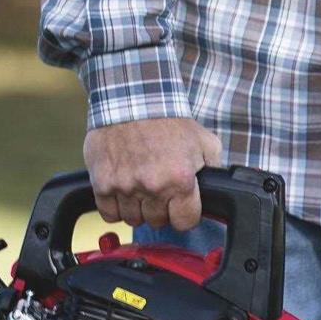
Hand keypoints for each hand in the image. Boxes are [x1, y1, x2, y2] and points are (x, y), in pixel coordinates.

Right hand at [83, 117, 225, 229]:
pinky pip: (109, 213)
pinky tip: (122, 192)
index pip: (185, 222)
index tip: (180, 205)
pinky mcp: (103, 182)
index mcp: (180, 180)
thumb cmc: (168, 120)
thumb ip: (213, 169)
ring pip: (133, 219)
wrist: (131, 97)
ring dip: (137, 209)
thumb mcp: (204, 142)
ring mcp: (126, 186)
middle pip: (158, 222)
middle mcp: (153, 186)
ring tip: (139, 188)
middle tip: (158, 190)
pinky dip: (115, 207)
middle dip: (160, 210)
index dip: (184, 215)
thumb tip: (218, 190)